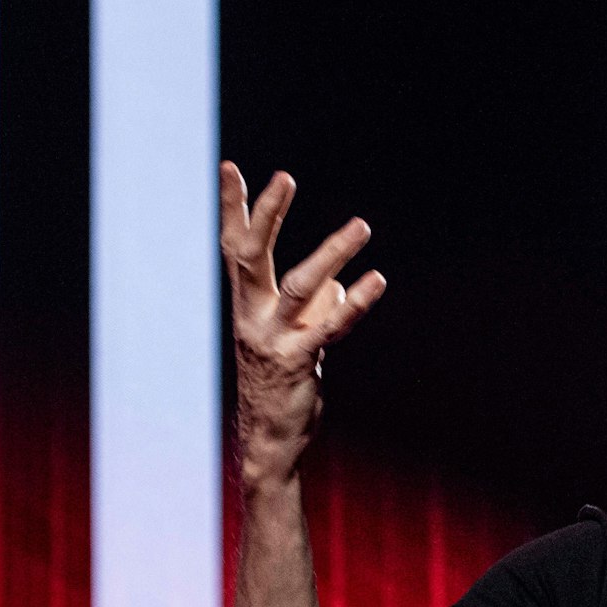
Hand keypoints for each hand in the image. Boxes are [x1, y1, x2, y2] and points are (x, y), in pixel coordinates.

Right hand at [220, 162, 385, 482]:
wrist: (270, 440)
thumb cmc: (281, 384)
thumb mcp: (294, 337)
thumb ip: (312, 307)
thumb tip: (337, 285)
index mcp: (245, 305)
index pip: (235, 247)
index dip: (234, 208)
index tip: (229, 166)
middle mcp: (250, 316)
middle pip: (251, 256)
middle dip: (266, 215)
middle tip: (285, 177)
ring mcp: (272, 338)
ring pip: (300, 286)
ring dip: (332, 253)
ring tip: (361, 226)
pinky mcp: (298, 361)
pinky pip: (331, 325)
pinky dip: (357, 302)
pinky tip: (377, 279)